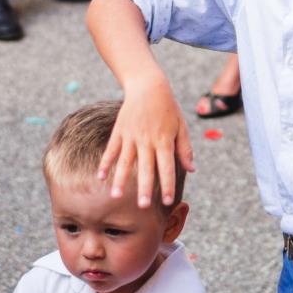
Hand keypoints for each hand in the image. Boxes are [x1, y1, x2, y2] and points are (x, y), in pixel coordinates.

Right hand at [98, 75, 192, 207]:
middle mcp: (147, 140)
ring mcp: (131, 135)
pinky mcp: (119, 131)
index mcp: (164, 140)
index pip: (167, 167)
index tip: (167, 201)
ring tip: (115, 196)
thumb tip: (192, 169)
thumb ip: (185, 149)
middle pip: (145, 168)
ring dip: (120, 180)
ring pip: (125, 161)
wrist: (148, 86)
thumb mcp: (181, 126)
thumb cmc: (168, 108)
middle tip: (141, 207)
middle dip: (144, 188)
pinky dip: (105, 163)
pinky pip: (111, 150)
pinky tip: (100, 177)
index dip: (167, 184)